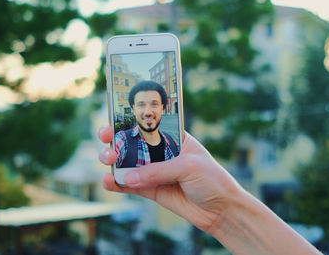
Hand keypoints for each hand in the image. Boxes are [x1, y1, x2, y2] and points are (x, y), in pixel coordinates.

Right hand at [97, 125, 244, 233]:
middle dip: (116, 137)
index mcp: (174, 137)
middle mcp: (161, 152)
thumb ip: (158, 171)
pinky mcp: (151, 191)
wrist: (221, 210)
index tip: (115, 117)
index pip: (150, 124)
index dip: (131, 120)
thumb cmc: (212, 180)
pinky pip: (129, 186)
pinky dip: (116, 184)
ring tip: (108, 159)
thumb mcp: (188, 167)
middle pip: (132, 142)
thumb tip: (129, 177)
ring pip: (127, 163)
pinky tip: (108, 180)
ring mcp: (154, 172)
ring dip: (113, 159)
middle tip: (107, 137)